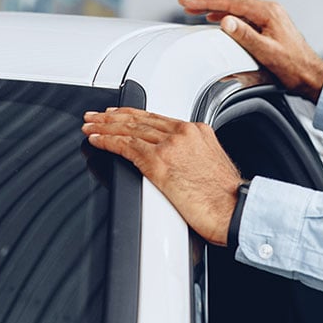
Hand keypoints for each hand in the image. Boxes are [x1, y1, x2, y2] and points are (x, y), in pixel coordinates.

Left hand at [83, 107, 242, 245]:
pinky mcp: (158, 163)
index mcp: (196, 131)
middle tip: (94, 117)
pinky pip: (125, 146)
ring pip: (129, 129)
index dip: (132, 115)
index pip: (155, 118)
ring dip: (104, 128)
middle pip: (139, 119)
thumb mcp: (211, 164)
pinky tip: (96, 141)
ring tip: (89, 127)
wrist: (234, 208)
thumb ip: (191, 156)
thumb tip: (177, 162)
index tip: (117, 114)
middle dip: (113, 117)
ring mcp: (170, 146)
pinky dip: (107, 142)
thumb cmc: (226, 197)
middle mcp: (182, 133)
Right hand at [179, 0, 322, 101]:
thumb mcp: (267, 53)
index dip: (206, 1)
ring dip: (214, 7)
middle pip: (231, 1)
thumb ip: (245, 36)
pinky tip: (218, 19)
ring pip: (236, 7)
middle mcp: (269, 10)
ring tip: (195, 9)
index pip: (230, 2)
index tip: (188, 0)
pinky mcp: (268, 25)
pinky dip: (226, 15)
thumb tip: (226, 21)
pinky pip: (242, 15)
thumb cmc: (294, 67)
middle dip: (206, 1)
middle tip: (186, 2)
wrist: (311, 76)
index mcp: (268, 12)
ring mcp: (269, 17)